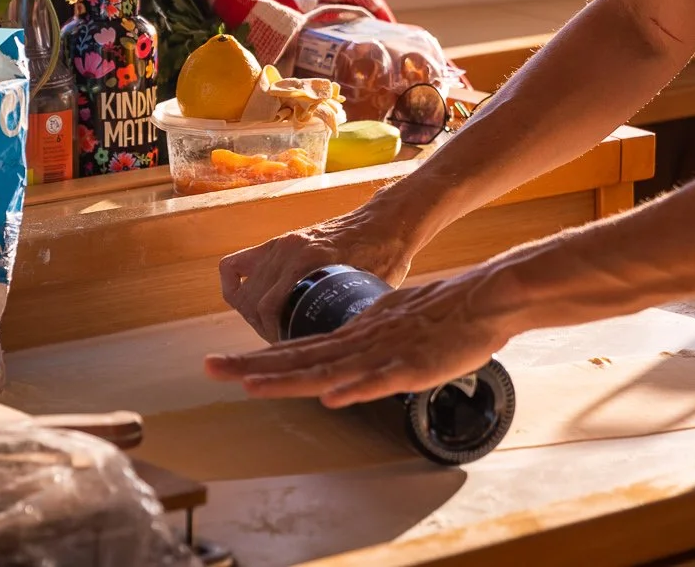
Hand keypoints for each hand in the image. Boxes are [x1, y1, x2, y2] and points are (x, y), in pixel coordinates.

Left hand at [205, 269, 513, 406]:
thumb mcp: (391, 326)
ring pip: (330, 369)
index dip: (258, 360)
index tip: (223, 365)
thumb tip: (337, 368)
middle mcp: (360, 342)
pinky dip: (355, 388)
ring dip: (290, 378)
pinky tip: (332, 397)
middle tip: (209, 368)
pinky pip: (381, 379)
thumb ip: (363, 344)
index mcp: (353, 335)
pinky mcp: (414, 365)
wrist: (485, 297)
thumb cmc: (442, 312)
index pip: (296, 351)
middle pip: (299, 358)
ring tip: (252, 384)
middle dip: (252, 366)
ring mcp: (385, 353)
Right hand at [217, 208, 419, 341]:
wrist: (387, 222)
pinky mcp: (278, 243)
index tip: (290, 349)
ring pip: (244, 290)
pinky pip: (235, 265)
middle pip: (253, 302)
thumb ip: (350, 315)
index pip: (270, 308)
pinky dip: (234, 286)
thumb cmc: (387, 257)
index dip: (275, 336)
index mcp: (312, 260)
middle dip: (265, 329)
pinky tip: (248, 303)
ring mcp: (281, 245)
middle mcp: (290, 250)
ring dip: (253, 315)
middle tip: (286, 341)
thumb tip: (339, 351)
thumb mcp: (371, 292)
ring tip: (275, 327)